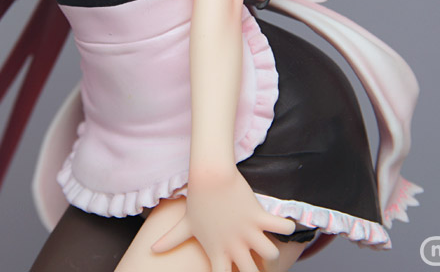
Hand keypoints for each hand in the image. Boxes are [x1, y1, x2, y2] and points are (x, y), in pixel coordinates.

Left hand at [152, 166, 296, 271]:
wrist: (208, 176)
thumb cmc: (197, 200)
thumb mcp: (184, 224)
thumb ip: (171, 240)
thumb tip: (152, 249)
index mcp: (217, 250)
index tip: (235, 271)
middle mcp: (233, 245)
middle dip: (260, 270)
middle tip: (260, 263)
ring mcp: (247, 232)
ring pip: (271, 256)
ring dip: (274, 252)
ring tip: (270, 242)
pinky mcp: (258, 216)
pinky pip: (282, 227)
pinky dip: (287, 227)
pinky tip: (284, 224)